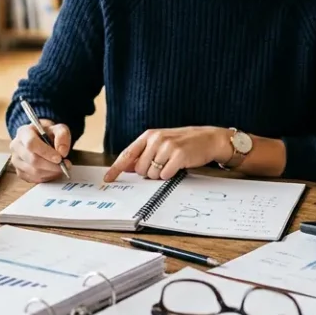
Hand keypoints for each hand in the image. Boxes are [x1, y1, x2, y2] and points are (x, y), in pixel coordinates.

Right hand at [10, 119, 71, 182]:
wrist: (41, 139)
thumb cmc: (48, 133)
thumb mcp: (58, 128)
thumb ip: (62, 136)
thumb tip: (62, 152)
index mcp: (23, 132)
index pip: (31, 144)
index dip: (46, 152)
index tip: (59, 158)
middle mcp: (16, 146)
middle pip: (32, 160)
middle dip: (51, 165)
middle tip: (65, 165)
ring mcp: (16, 161)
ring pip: (33, 172)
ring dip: (51, 172)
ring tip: (61, 168)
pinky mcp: (19, 172)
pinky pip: (34, 179)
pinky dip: (47, 177)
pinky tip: (53, 171)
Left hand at [104, 126, 229, 181]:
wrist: (208, 138)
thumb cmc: (183, 142)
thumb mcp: (161, 143)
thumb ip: (144, 153)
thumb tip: (127, 168)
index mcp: (148, 135)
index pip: (127, 154)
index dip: (116, 168)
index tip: (107, 179)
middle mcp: (156, 139)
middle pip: (140, 169)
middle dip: (149, 172)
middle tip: (162, 165)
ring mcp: (167, 146)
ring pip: (152, 174)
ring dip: (160, 175)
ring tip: (171, 164)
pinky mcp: (178, 155)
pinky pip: (165, 175)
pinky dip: (170, 175)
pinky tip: (178, 167)